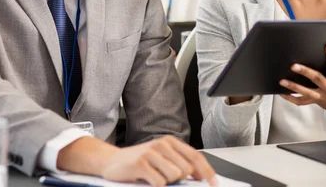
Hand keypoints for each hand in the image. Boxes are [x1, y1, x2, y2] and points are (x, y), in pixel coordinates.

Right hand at [57, 135, 216, 186]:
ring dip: (165, 182)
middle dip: (179, 179)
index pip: (196, 157)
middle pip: (186, 170)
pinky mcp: (141, 164)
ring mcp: (151, 153)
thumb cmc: (139, 161)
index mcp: (170, 142)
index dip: (207, 172)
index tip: (214, 184)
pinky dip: (155, 185)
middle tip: (163, 176)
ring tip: (153, 176)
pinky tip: (146, 179)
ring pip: (174, 176)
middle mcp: (162, 144)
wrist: (111, 161)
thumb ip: (180, 163)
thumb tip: (200, 176)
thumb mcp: (161, 158)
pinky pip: (159, 183)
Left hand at [279, 44, 325, 126]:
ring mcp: (323, 97)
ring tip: (282, 80)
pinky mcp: (316, 101)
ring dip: (293, 87)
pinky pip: (301, 102)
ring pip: (307, 92)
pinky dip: (290, 98)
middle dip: (305, 72)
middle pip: (318, 79)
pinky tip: (281, 93)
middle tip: (293, 65)